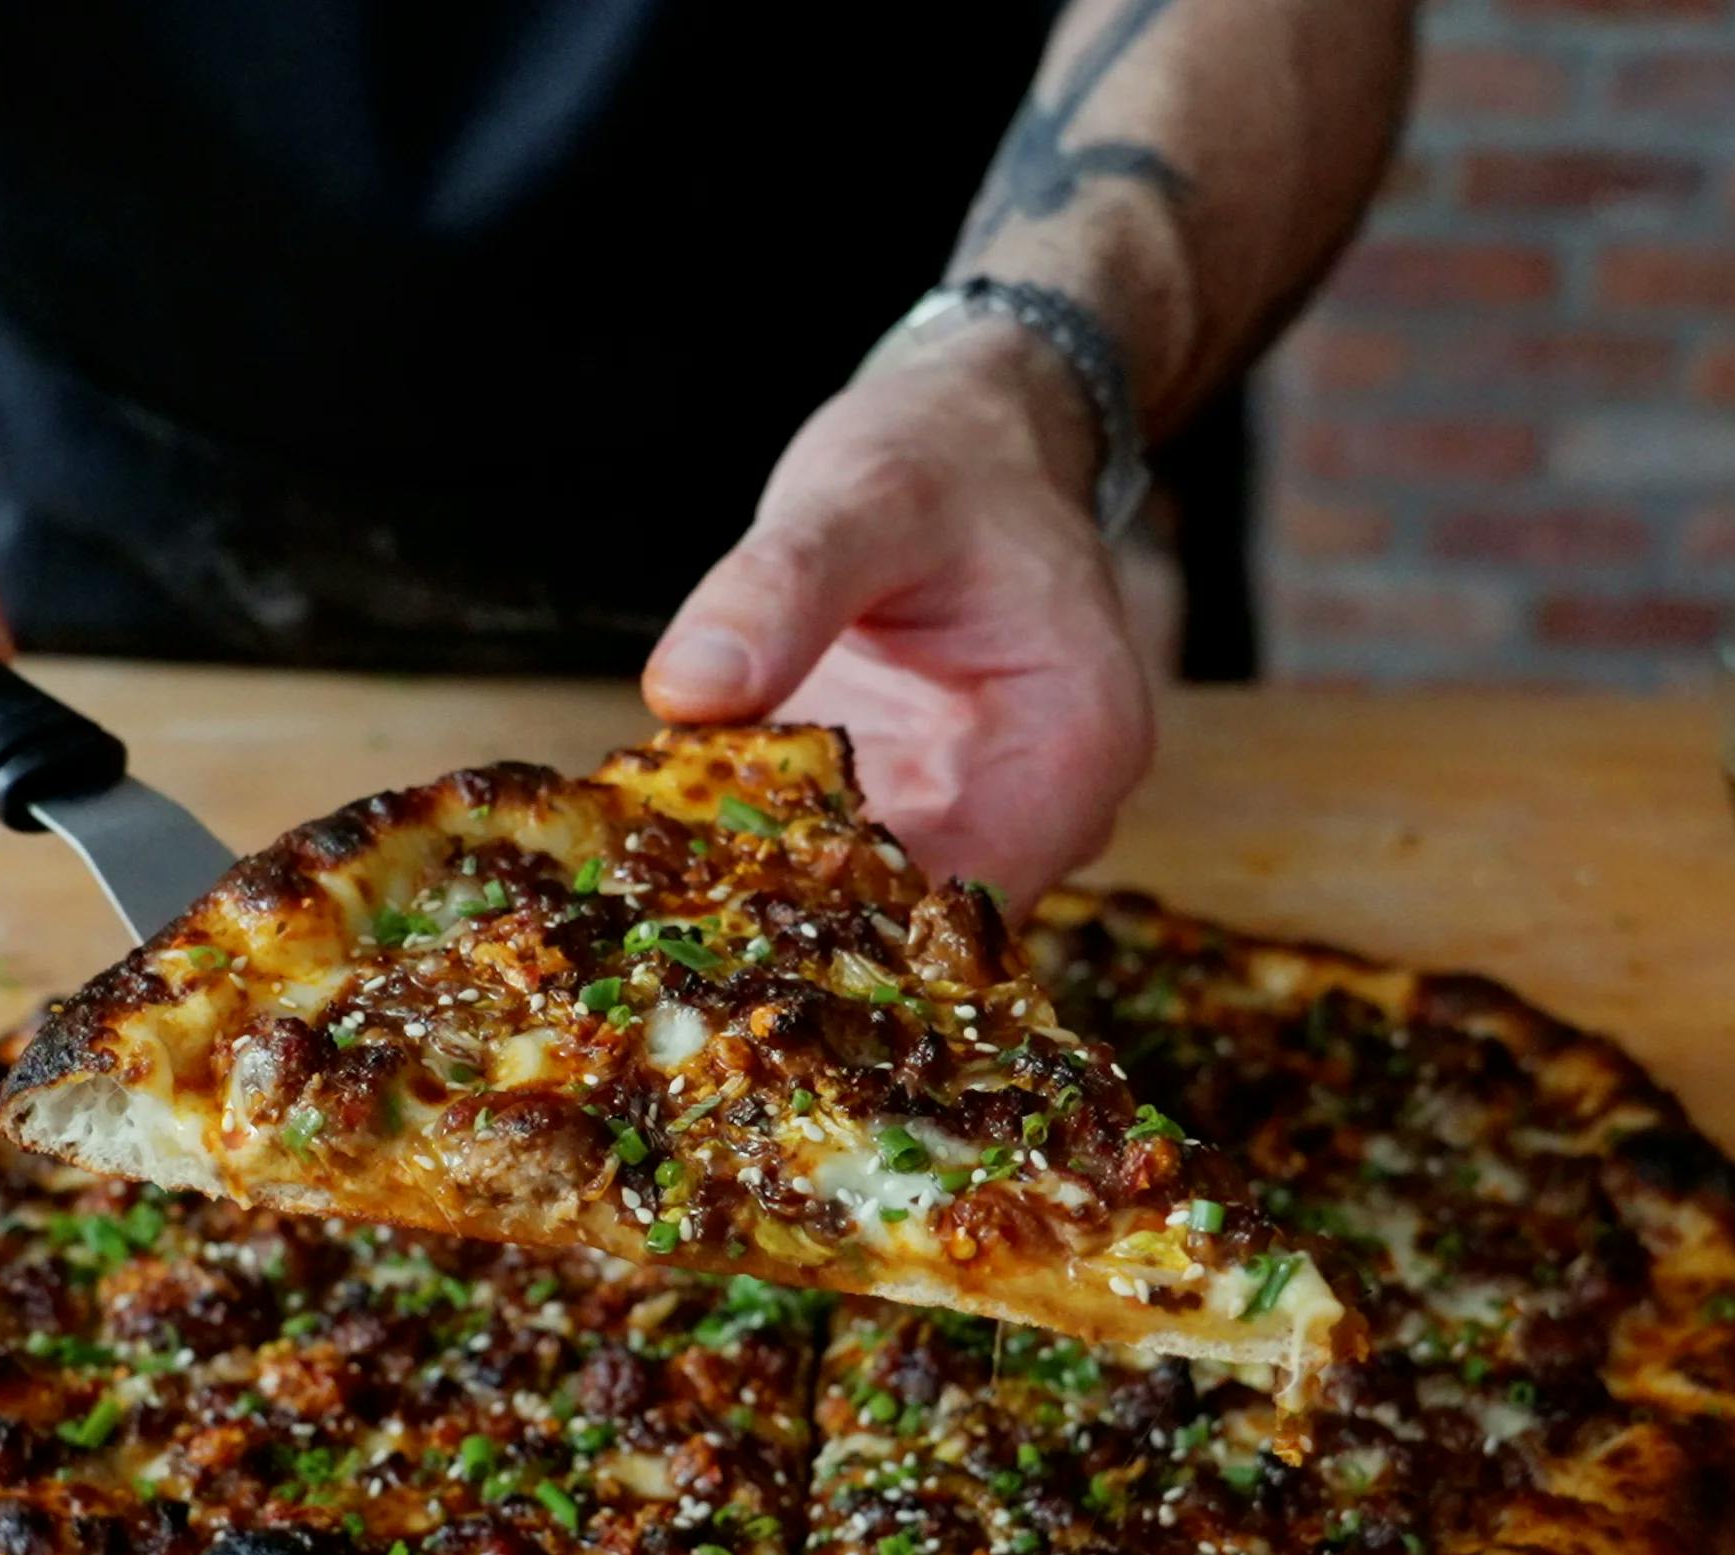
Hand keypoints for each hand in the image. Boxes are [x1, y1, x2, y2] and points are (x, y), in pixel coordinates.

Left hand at [643, 316, 1151, 914]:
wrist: (969, 444)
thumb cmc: (944, 460)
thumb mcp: (861, 499)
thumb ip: (780, 588)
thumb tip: (686, 688)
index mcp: (1075, 749)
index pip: (965, 895)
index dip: (846, 922)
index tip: (721, 918)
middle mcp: (1047, 812)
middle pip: (922, 928)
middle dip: (800, 931)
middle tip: (663, 927)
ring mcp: (983, 823)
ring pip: (879, 914)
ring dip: (778, 912)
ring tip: (660, 904)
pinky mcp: (918, 819)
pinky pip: (847, 875)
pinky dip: (771, 870)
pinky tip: (682, 863)